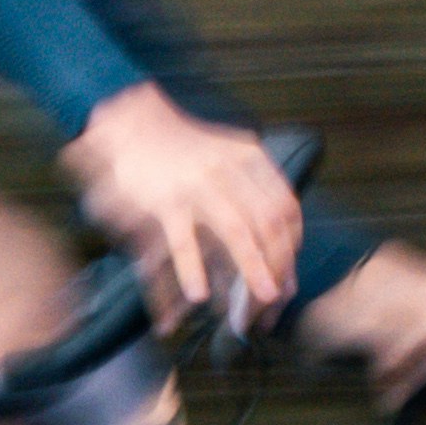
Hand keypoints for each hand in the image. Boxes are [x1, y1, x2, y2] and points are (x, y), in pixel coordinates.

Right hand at [59, 85, 303, 330]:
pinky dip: (193, 270)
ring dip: (252, 268)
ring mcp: (199, 184)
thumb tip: (277, 236)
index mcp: (249, 158)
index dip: (292, 245)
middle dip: (278, 265)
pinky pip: (184, 241)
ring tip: (257, 302)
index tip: (289, 273)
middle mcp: (230, 169)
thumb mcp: (227, 155)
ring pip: (236, 231)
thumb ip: (251, 189)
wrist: (133, 123)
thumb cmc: (184, 149)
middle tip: (276, 299)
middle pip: (269, 223)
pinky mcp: (166, 200)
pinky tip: (199, 294)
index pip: (286, 206)